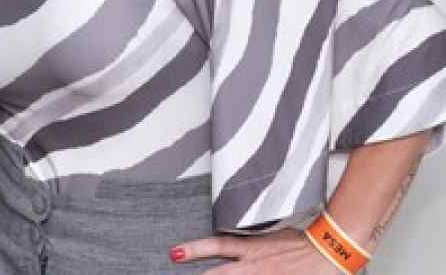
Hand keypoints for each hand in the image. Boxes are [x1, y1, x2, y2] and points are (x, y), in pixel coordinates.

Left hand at [172, 229, 338, 272]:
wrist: (331, 250)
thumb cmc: (303, 241)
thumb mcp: (270, 234)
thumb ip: (249, 239)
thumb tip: (232, 242)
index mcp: (252, 248)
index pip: (216, 247)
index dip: (194, 249)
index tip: (174, 253)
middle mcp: (255, 266)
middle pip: (220, 274)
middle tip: (179, 262)